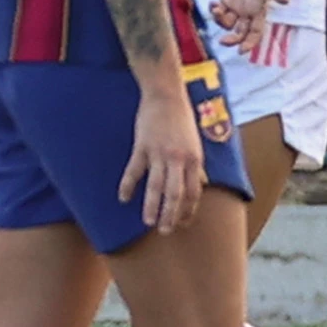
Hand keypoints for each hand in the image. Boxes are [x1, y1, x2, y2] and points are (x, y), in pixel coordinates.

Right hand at [119, 87, 206, 232]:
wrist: (166, 96)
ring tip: (148, 223)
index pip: (194, 192)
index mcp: (195, 159)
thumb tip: (203, 183)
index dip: (188, 210)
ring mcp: (159, 153)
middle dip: (171, 215)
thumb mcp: (196, 143)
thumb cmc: (182, 120)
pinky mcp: (142, 147)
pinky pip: (134, 171)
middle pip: (175, 194)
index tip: (183, 223)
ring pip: (156, 187)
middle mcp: (179, 159)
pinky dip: (128, 186)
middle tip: (166, 231)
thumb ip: (196, 165)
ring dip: (151, 207)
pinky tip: (123, 198)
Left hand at [211, 0, 291, 50]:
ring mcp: (236, 7)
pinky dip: (213, 11)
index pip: (255, 32)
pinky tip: (212, 3)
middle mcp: (247, 12)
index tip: (241, 51)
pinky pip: (218, 11)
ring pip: (227, 24)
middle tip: (223, 41)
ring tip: (216, 8)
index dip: (249, 43)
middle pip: (240, 33)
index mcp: (259, 10)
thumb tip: (285, 1)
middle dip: (232, 40)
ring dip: (219, 21)